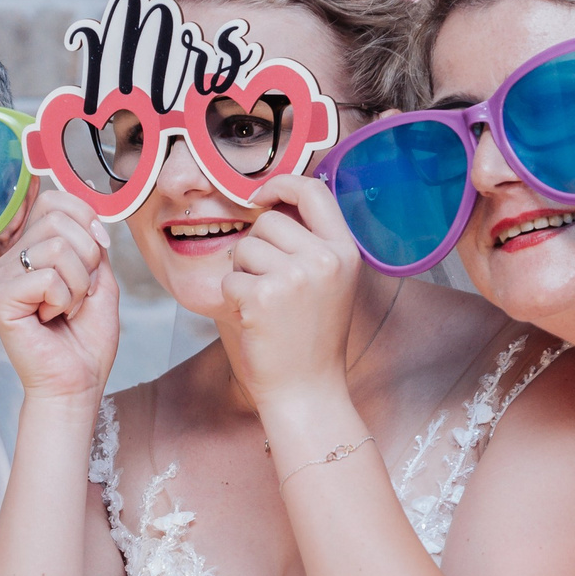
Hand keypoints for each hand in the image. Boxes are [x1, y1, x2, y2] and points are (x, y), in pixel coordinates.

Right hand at [0, 187, 120, 406]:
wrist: (77, 383)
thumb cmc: (86, 339)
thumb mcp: (101, 278)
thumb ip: (92, 239)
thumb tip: (87, 198)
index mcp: (32, 249)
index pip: (54, 200)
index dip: (86, 218)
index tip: (98, 253)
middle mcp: (12, 258)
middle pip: (59, 219)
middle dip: (89, 258)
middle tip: (81, 293)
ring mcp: (1, 278)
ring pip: (58, 247)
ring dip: (79, 284)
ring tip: (67, 309)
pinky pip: (47, 277)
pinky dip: (64, 300)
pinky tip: (51, 319)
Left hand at [217, 175, 361, 408]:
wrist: (307, 391)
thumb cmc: (311, 339)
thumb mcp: (330, 282)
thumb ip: (311, 242)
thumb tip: (272, 201)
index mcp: (345, 252)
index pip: (313, 191)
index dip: (281, 184)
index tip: (260, 194)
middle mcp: (324, 259)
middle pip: (268, 221)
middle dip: (256, 248)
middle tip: (270, 287)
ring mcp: (294, 277)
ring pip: (244, 248)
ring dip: (243, 274)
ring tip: (265, 307)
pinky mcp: (262, 296)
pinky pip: (229, 278)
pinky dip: (233, 299)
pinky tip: (254, 321)